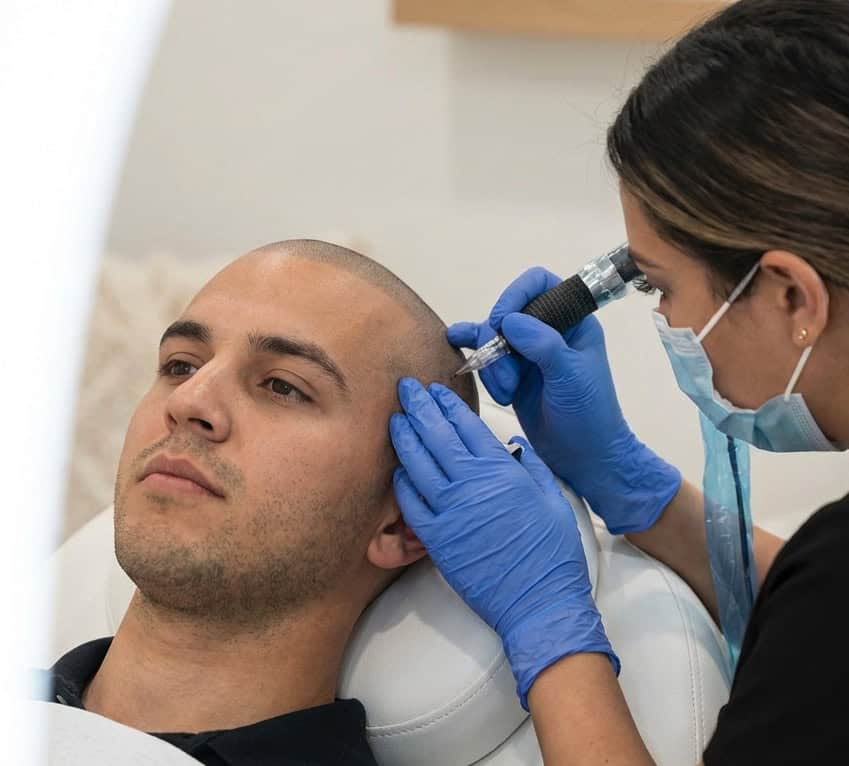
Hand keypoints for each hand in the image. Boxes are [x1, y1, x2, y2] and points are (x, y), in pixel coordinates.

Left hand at [390, 377, 618, 709]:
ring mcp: (451, 512)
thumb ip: (532, 465)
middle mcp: (472, 486)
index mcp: (502, 472)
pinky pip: (411, 503)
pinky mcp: (437, 539)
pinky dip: (402, 483)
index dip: (447, 404)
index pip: (466, 426)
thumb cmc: (552, 554)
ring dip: (404, 438)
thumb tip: (512, 442)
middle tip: (405, 389)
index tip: (434, 390)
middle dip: (418, 408)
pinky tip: (398, 469)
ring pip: (417, 464)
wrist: (540, 602)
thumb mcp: (553, 499)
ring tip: (396, 420)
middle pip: (436, 436)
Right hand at [447, 267, 680, 533]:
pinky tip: (454, 344)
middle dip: (498, 343)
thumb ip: (543, 344)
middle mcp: (549, 330)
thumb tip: (510, 321)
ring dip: (490, 365)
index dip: (517, 295)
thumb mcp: (570, 376)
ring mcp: (528, 352)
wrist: (584, 459)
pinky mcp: (512, 373)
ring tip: (504, 394)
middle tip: (507, 377)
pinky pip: (484, 353)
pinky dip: (470, 349)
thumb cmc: (588, 416)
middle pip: (508, 311)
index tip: (504, 323)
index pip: (540, 284)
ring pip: (492, 336)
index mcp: (573, 321)